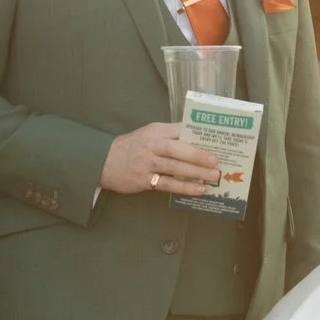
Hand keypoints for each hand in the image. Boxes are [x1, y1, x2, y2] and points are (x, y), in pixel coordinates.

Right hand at [99, 123, 219, 195]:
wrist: (104, 161)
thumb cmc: (133, 146)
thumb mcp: (149, 134)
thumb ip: (170, 135)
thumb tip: (199, 138)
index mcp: (155, 131)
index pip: (178, 129)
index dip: (196, 134)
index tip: (215, 138)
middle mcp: (151, 145)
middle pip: (176, 149)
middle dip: (197, 155)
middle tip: (215, 161)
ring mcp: (146, 163)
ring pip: (173, 167)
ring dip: (195, 173)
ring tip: (212, 177)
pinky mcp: (143, 180)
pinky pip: (167, 184)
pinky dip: (184, 187)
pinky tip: (198, 190)